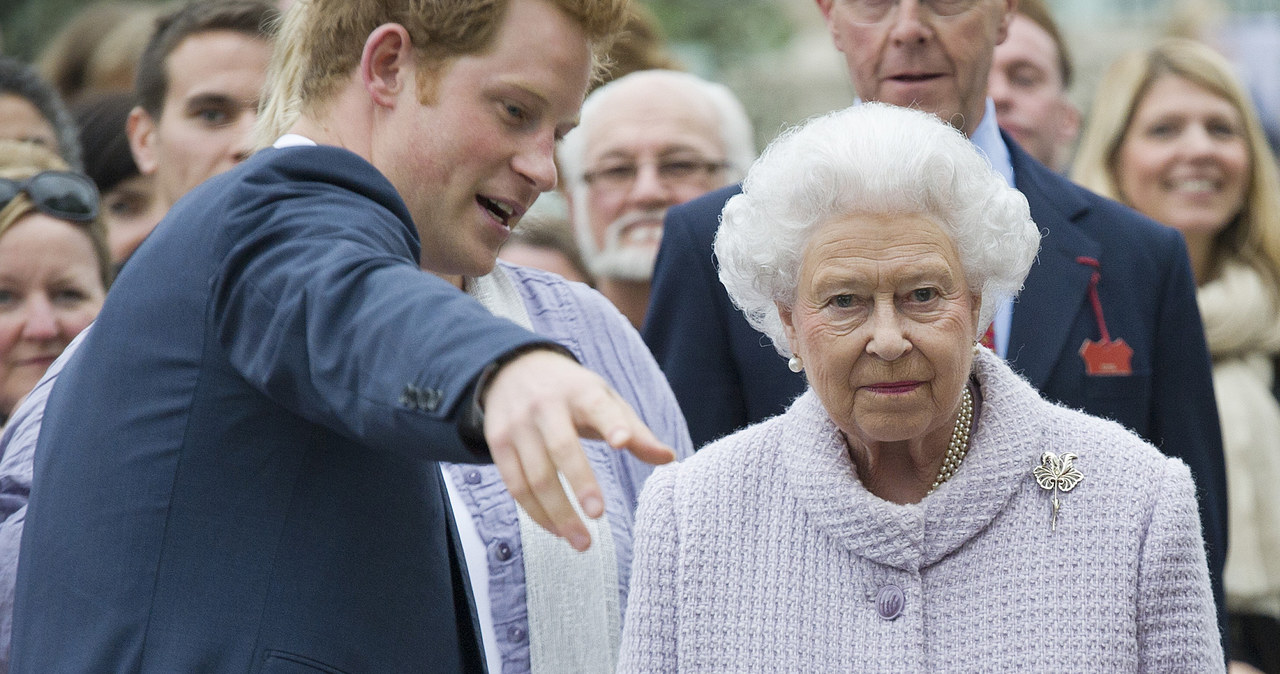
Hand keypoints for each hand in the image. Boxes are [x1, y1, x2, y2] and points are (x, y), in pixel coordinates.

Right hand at [481, 348, 675, 550]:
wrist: (512, 369)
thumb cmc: (572, 391)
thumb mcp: (604, 399)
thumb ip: (635, 431)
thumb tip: (669, 458)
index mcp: (580, 391)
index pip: (597, 407)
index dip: (610, 423)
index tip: (622, 441)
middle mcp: (545, 406)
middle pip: (562, 448)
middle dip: (580, 482)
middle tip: (599, 514)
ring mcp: (517, 425)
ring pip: (535, 476)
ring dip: (558, 513)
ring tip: (583, 542)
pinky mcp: (498, 444)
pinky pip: (515, 485)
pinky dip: (536, 512)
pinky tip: (556, 530)